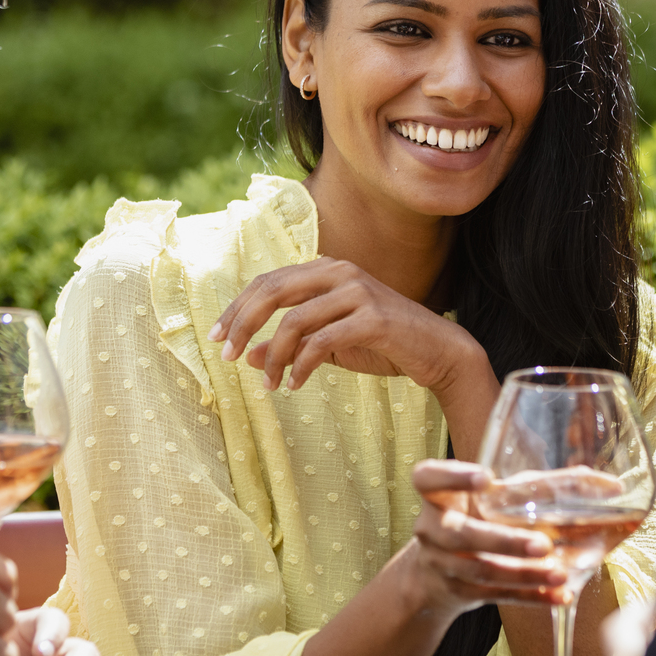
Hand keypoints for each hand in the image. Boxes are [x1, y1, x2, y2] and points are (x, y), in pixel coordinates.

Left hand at [208, 257, 490, 395]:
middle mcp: (339, 272)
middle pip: (272, 291)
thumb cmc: (383, 344)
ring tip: (271, 384)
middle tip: (227, 357)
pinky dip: (301, 366)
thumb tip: (248, 356)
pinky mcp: (373, 318)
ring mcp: (358, 292)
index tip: (216, 338)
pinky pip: (322, 343)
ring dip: (274, 357)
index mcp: (326, 270)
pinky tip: (295, 385)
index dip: (237, 309)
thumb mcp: (329, 344)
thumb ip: (291, 344)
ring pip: (294, 322)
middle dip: (243, 325)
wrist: (439, 351)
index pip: (268, 282)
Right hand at [398, 459, 571, 616]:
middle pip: (461, 536)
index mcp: (437, 497)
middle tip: (544, 544)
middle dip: (504, 541)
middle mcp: (432, 530)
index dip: (453, 477)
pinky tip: (558, 595)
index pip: (428, 478)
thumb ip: (524, 489)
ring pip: (483, 571)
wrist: (432, 575)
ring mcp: (442, 564)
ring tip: (559, 574)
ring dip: (524, 573)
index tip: (486, 478)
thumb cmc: (470, 521)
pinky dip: (530, 596)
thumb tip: (593, 481)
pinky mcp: (460, 592)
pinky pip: (497, 595)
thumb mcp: (481, 501)